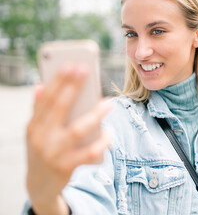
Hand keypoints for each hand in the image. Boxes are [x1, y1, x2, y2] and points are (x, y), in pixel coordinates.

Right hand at [26, 64, 111, 214]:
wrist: (40, 186)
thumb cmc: (44, 150)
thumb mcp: (37, 131)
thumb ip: (39, 110)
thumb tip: (39, 86)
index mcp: (34, 125)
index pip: (46, 98)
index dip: (58, 80)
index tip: (71, 64)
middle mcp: (41, 138)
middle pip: (59, 108)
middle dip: (72, 87)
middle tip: (86, 70)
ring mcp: (54, 153)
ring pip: (77, 130)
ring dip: (95, 115)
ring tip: (109, 103)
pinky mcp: (67, 167)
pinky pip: (89, 153)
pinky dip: (102, 142)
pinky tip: (110, 133)